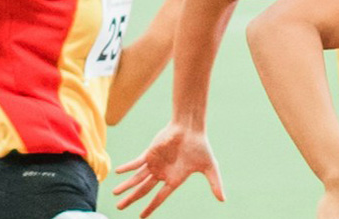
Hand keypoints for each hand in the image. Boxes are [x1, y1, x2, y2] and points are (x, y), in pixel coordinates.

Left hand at [112, 122, 226, 217]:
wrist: (191, 128)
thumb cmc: (200, 146)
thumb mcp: (210, 167)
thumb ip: (215, 183)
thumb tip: (223, 200)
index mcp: (174, 180)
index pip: (159, 198)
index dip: (150, 207)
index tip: (141, 217)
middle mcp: (161, 173)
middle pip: (143, 190)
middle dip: (131, 199)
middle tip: (119, 208)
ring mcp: (154, 164)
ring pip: (137, 178)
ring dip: (125, 186)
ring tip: (115, 194)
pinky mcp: (149, 153)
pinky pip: (136, 163)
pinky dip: (127, 168)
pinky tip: (118, 173)